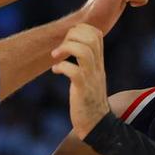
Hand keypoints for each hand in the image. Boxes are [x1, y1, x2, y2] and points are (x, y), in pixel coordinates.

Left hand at [51, 24, 109, 139]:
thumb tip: (68, 47)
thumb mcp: (90, 77)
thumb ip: (85, 62)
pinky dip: (61, 67)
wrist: (96, 124)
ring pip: (84, 50)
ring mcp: (91, 77)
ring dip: (65, 48)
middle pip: (91, 37)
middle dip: (71, 36)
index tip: (67, 41)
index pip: (96, 33)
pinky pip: (74, 71)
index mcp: (99, 62)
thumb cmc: (89, 101)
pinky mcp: (83, 88)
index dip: (79, 30)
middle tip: (60, 49)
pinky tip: (56, 71)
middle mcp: (97, 66)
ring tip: (55, 57)